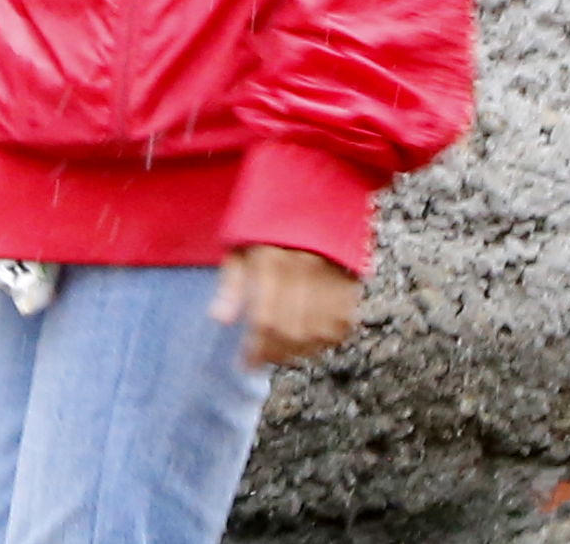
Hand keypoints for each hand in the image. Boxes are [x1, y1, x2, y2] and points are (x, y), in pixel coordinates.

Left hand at [211, 245, 359, 367]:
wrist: (315, 205)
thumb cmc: (272, 232)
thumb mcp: (242, 248)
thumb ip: (231, 284)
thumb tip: (220, 319)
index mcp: (274, 261)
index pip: (265, 318)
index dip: (255, 348)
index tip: (245, 363)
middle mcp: (305, 272)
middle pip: (293, 330)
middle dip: (275, 353)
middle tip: (262, 361)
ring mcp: (331, 280)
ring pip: (318, 333)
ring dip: (299, 350)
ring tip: (283, 352)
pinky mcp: (350, 287)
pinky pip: (341, 327)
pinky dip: (325, 340)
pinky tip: (309, 340)